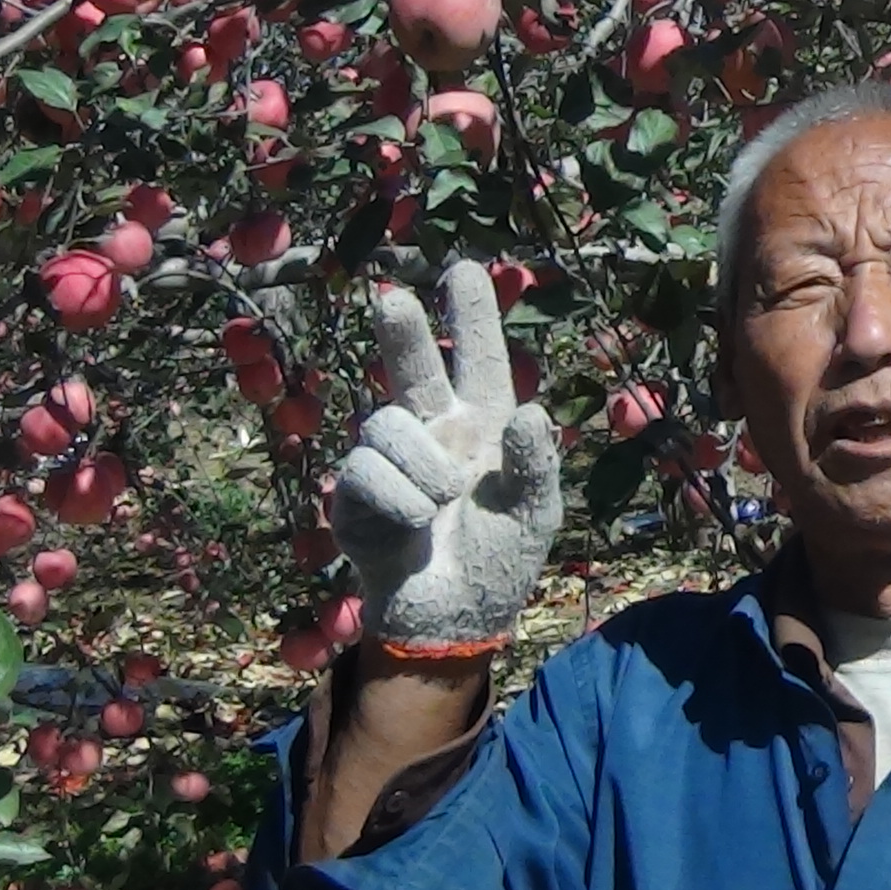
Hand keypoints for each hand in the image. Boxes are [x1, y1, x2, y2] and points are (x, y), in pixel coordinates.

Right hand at [328, 261, 562, 658]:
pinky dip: (396, 503)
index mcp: (486, 427)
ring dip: (419, 467)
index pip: (482, 361)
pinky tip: (410, 530)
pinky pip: (365, 473)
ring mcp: (392, 461)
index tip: (463, 268)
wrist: (453, 620)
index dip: (473, 317)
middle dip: (401, 331)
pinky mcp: (356, 495)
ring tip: (440, 505)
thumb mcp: (534, 513)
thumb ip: (535, 466)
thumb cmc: (501, 560)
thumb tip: (532, 415)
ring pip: (386, 426)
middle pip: (413, 367)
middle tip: (390, 297)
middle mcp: (436, 432)